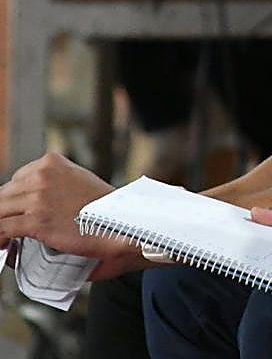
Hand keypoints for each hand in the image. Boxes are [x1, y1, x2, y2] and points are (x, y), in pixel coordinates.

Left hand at [0, 154, 135, 273]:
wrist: (123, 223)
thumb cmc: (104, 208)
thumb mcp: (78, 181)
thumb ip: (54, 184)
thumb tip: (31, 201)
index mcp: (52, 162)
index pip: (15, 180)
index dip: (14, 199)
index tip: (15, 211)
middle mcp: (43, 175)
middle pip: (4, 195)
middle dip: (5, 212)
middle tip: (9, 227)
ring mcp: (38, 197)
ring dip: (0, 224)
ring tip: (5, 238)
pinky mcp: (37, 221)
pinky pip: (3, 229)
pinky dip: (0, 238)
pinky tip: (4, 244)